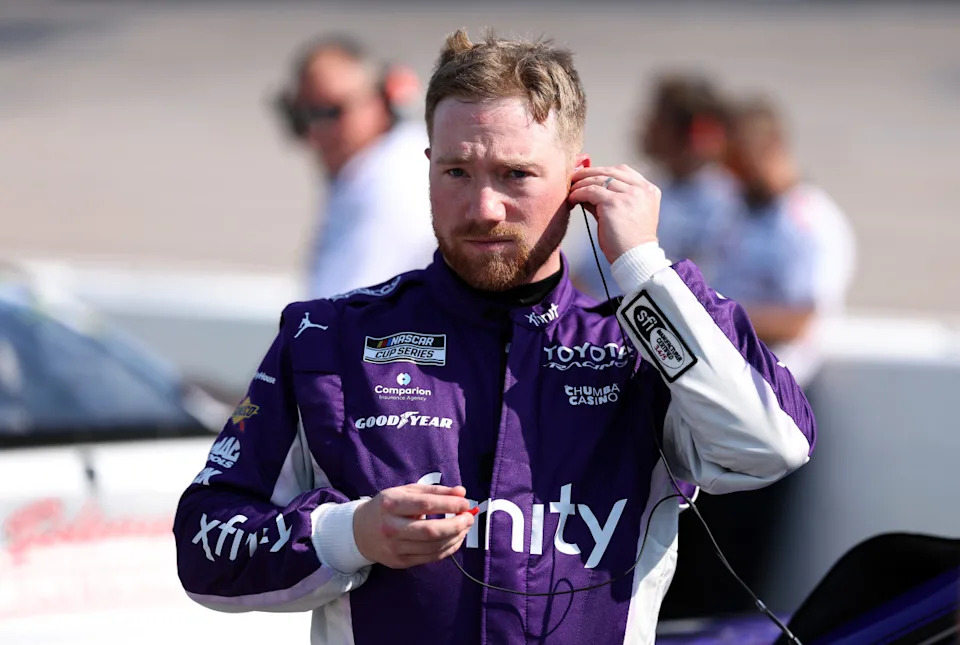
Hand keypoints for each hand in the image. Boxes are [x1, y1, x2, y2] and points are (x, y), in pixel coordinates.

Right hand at [353, 483, 473, 568]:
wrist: (359, 532)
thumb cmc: (387, 507)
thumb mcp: (406, 492)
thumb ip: (434, 491)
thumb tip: (461, 492)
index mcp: (391, 504)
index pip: (425, 505)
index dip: (449, 504)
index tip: (465, 502)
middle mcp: (391, 528)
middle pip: (431, 531)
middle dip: (456, 525)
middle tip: (469, 518)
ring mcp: (395, 548)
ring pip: (433, 547)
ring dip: (455, 537)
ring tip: (464, 527)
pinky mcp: (400, 562)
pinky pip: (431, 557)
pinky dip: (448, 549)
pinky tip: (455, 539)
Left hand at [568, 165, 660, 264]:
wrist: (635, 258)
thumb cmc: (628, 241)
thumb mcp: (624, 214)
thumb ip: (609, 199)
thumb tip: (585, 188)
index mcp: (649, 190)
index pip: (623, 171)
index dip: (603, 171)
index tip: (588, 175)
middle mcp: (642, 189)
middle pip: (610, 171)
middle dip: (589, 173)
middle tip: (574, 177)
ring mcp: (629, 194)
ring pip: (599, 180)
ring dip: (581, 183)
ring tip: (571, 189)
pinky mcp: (614, 203)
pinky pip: (591, 191)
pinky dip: (579, 193)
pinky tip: (572, 199)